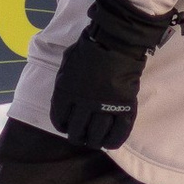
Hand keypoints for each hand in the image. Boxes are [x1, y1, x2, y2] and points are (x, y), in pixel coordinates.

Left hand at [48, 0, 179, 152]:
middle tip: (81, 136)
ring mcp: (104, 107)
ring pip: (96, 135)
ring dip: (94, 141)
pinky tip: (111, 143)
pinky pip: (119, 132)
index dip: (61, 125)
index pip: (59, 118)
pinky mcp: (124, 107)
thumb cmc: (88, 48)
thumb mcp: (66, 63)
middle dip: (77, 136)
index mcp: (66, 92)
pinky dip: (114, 140)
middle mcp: (83, 104)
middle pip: (76, 131)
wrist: (116, 41)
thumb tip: (64, 95)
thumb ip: (64, 81)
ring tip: (95, 141)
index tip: (66, 126)